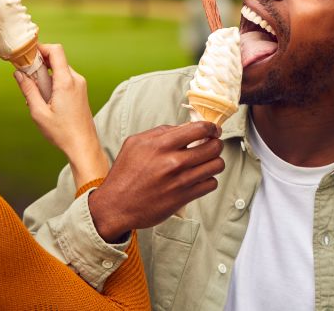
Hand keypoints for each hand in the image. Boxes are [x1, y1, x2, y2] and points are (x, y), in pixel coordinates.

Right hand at [14, 43, 108, 187]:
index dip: (41, 48)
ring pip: (60, 69)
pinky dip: (53, 82)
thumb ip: (28, 90)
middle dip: (39, 64)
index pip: (56, 51)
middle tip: (26, 76)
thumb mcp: (39, 112)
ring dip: (45, 75)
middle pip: (56, 59)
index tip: (27, 54)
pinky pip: (65, 78)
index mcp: (66, 82)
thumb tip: (18, 74)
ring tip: (35, 94)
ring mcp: (80, 85)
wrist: (83, 145)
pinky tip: (45, 99)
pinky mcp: (80, 91)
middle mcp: (76, 80)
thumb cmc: (62, 132)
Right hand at [87, 122, 224, 241]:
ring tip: (206, 163)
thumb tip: (184, 128)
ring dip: (214, 162)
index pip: (199, 129)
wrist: (116, 205)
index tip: (212, 130)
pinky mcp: (185, 197)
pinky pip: (211, 184)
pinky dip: (209, 180)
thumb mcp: (135, 143)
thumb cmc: (125, 173)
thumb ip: (161, 132)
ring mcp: (181, 180)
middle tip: (211, 146)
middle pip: (214, 147)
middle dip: (216, 144)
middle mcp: (173, 161)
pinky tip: (199, 179)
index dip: (211, 128)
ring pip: (217, 165)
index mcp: (161, 144)